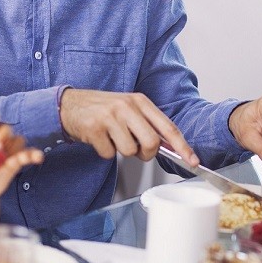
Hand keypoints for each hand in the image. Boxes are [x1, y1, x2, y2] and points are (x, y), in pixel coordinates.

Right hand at [59, 89, 196, 163]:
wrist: (69, 104)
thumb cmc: (102, 108)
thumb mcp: (128, 109)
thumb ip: (148, 124)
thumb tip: (170, 146)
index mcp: (140, 101)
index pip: (168, 127)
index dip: (182, 147)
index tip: (192, 160)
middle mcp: (126, 107)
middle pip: (151, 142)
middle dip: (145, 153)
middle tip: (136, 148)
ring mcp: (110, 117)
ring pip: (129, 151)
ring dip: (121, 151)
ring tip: (112, 137)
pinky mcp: (94, 129)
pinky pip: (108, 154)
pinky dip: (104, 152)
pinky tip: (99, 139)